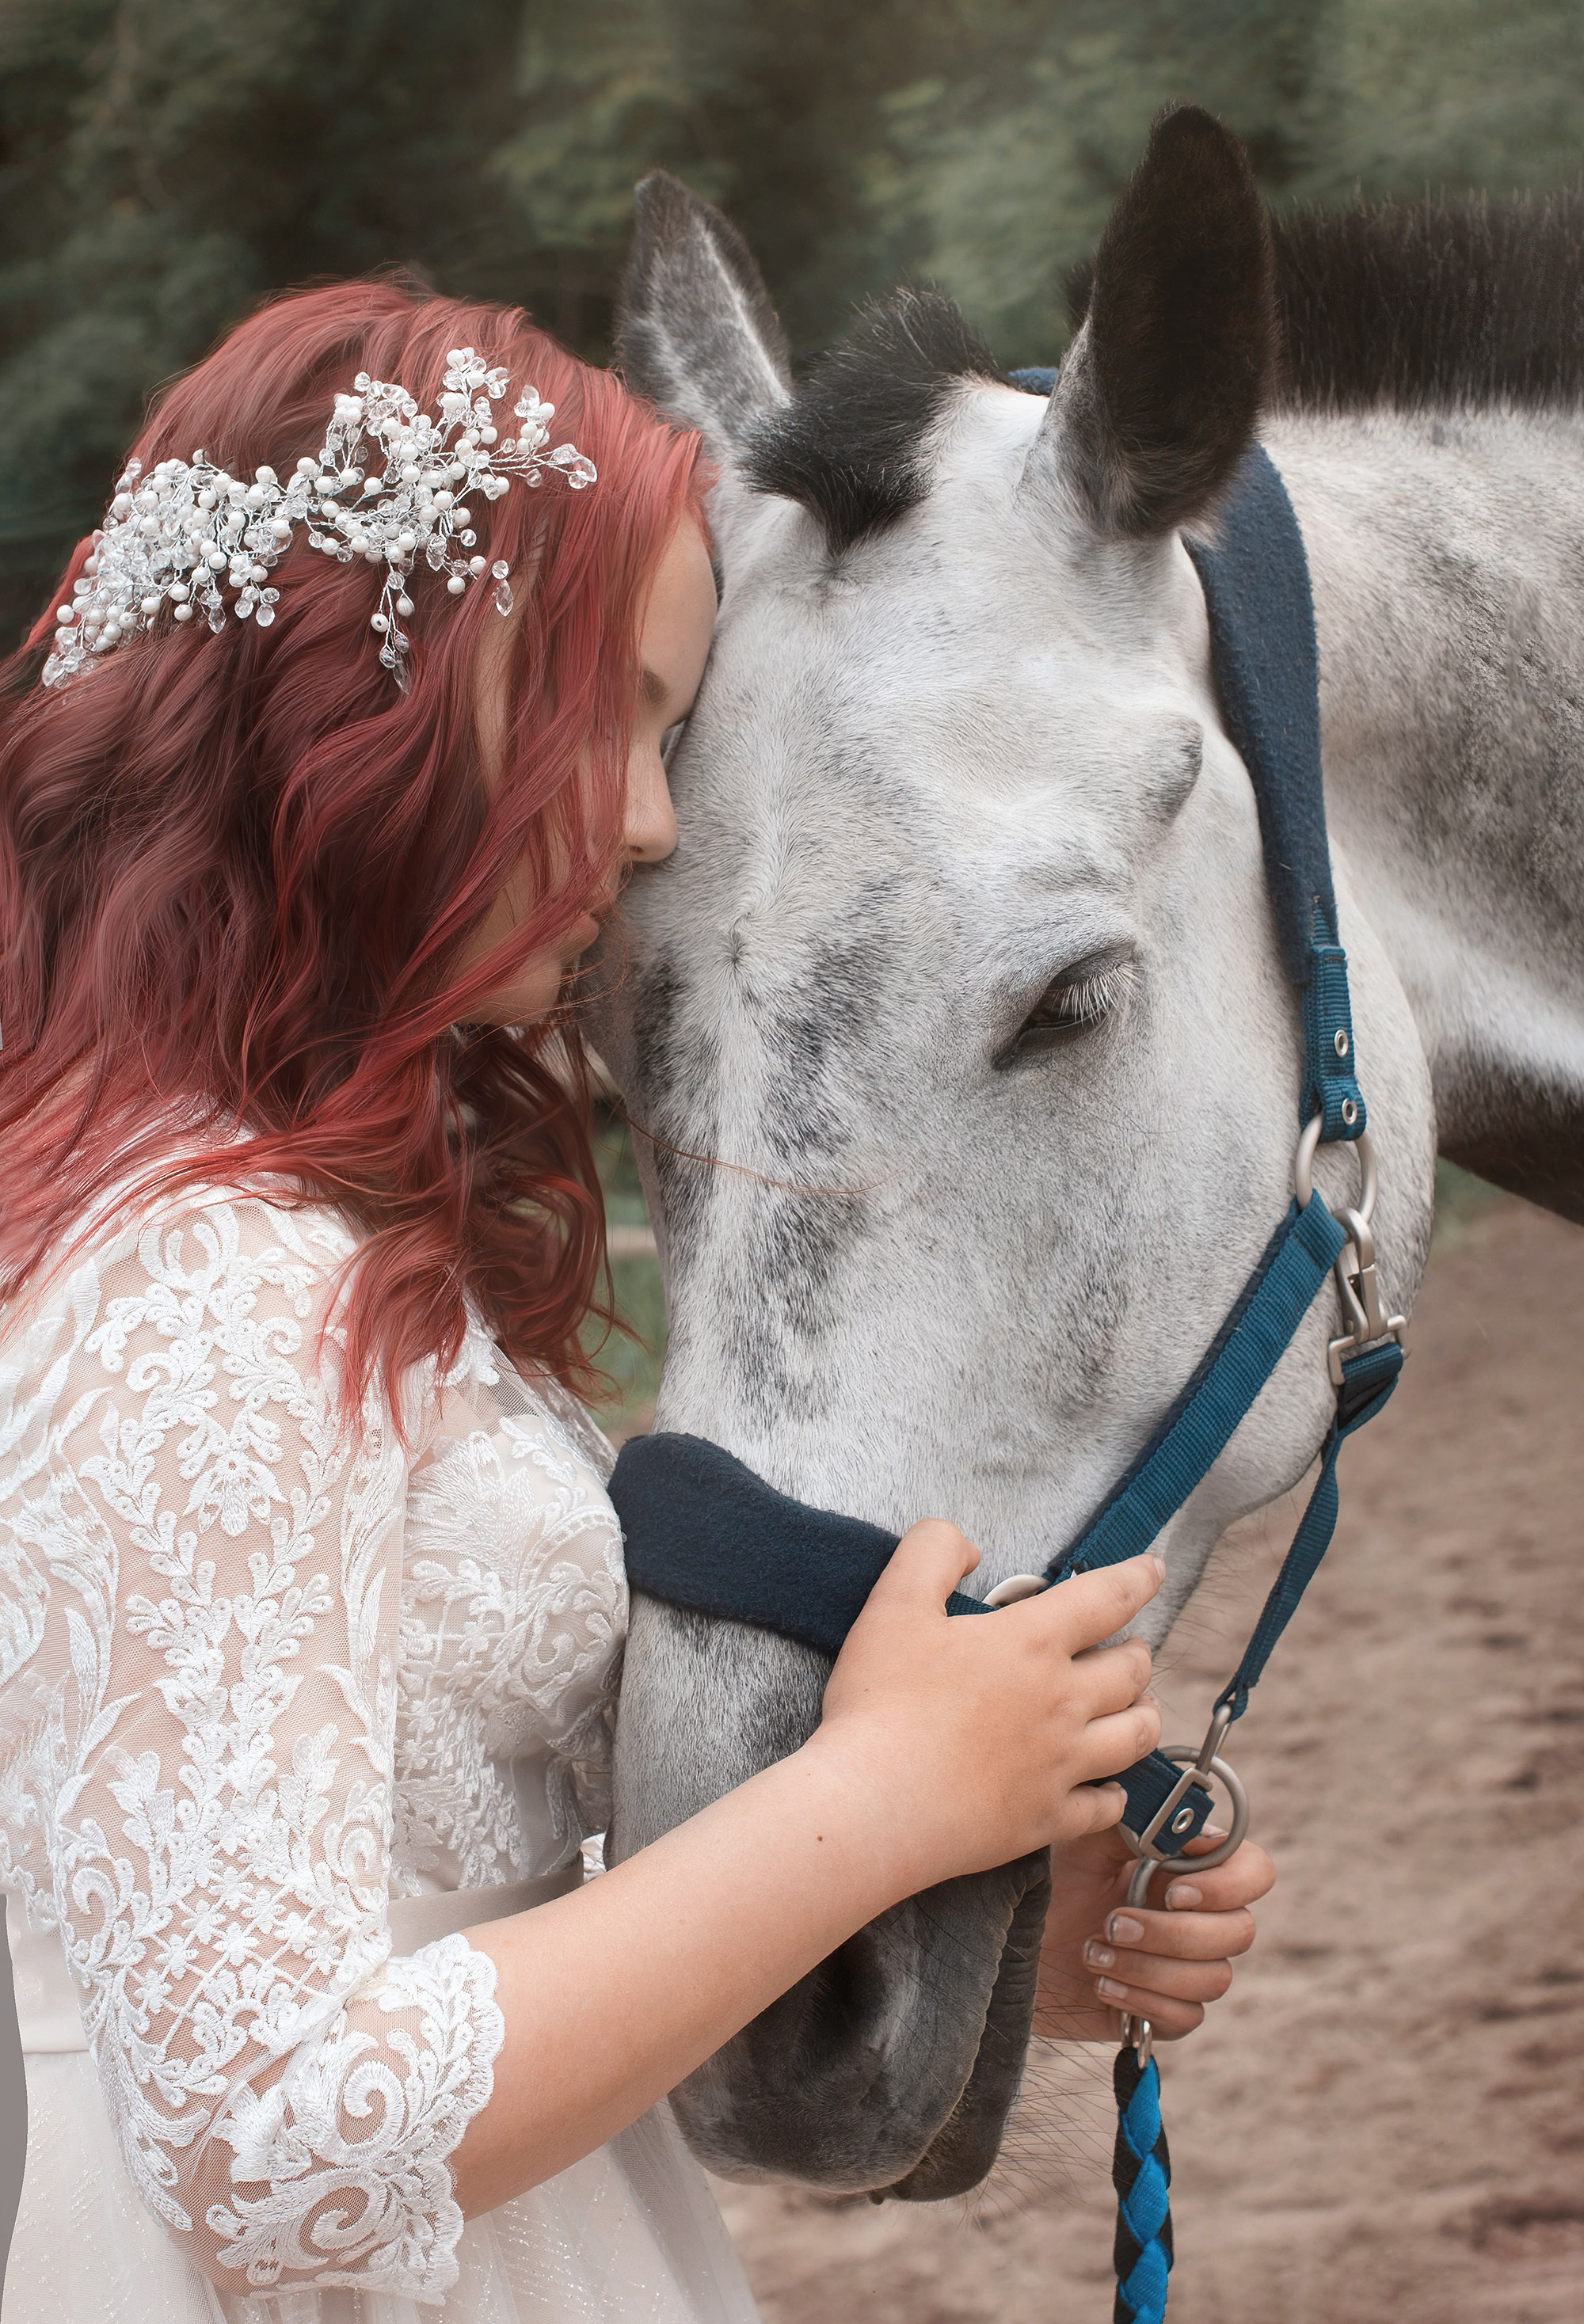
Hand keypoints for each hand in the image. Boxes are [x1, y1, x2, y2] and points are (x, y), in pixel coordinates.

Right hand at [814, 1522, 1163, 1899]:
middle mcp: (1063, 1702)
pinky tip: (1110, 1791)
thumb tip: (970, 1548)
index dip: (1137, 1578)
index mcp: (1031, 1643)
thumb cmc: (882, 1703)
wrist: (876, 1805)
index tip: (1154, 1569)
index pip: (1105, 1598)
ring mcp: (1061, 1765)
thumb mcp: (894, 1603)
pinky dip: (1116, 1795)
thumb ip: (933, 1552)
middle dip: (1139, 1653)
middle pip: (1132, 1671)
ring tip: (1142, 1707)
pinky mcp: (1048, 1819)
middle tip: (1133, 1648)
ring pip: (1135, 1737)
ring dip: (1146, 1715)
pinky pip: (1106, 1808)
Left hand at [1032, 1826, 1274, 2041]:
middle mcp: (1197, 1918)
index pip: (1253, 1872)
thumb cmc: (1049, 1882)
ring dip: (1150, 1967)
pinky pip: (1187, 2016)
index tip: (1175, 1889)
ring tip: (1094, 1953)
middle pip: (1239, 1932)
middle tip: (1113, 1923)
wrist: (1009, 1943)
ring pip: (1214, 1979)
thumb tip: (1172, 1800)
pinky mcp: (1163, 2011)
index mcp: (1186, 1869)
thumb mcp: (1084, 1838)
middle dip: (1174, 1932)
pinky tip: (1102, 1984)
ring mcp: (1183, 1967)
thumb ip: (1132, 1816)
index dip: (1228, 1884)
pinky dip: (1143, 2000)